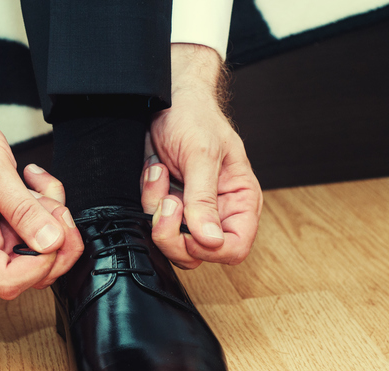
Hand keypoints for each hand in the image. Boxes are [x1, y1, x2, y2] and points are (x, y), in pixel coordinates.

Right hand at [0, 80, 82, 298]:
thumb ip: (22, 209)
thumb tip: (50, 241)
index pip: (7, 280)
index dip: (39, 265)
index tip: (52, 236)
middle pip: (31, 272)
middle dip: (56, 241)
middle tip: (58, 209)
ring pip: (42, 248)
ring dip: (53, 218)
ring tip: (41, 187)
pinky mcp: (7, 223)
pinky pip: (39, 226)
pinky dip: (48, 204)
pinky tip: (36, 183)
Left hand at [142, 44, 262, 267]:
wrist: (167, 99)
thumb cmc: (194, 117)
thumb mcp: (202, 155)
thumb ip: (205, 199)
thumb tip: (211, 239)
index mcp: (240, 201)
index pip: (234, 248)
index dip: (209, 248)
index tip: (189, 228)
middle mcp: (218, 211)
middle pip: (198, 252)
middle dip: (174, 229)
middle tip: (169, 199)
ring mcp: (191, 211)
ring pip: (171, 241)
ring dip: (157, 209)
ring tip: (161, 174)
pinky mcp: (168, 206)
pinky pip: (152, 221)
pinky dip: (148, 198)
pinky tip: (155, 172)